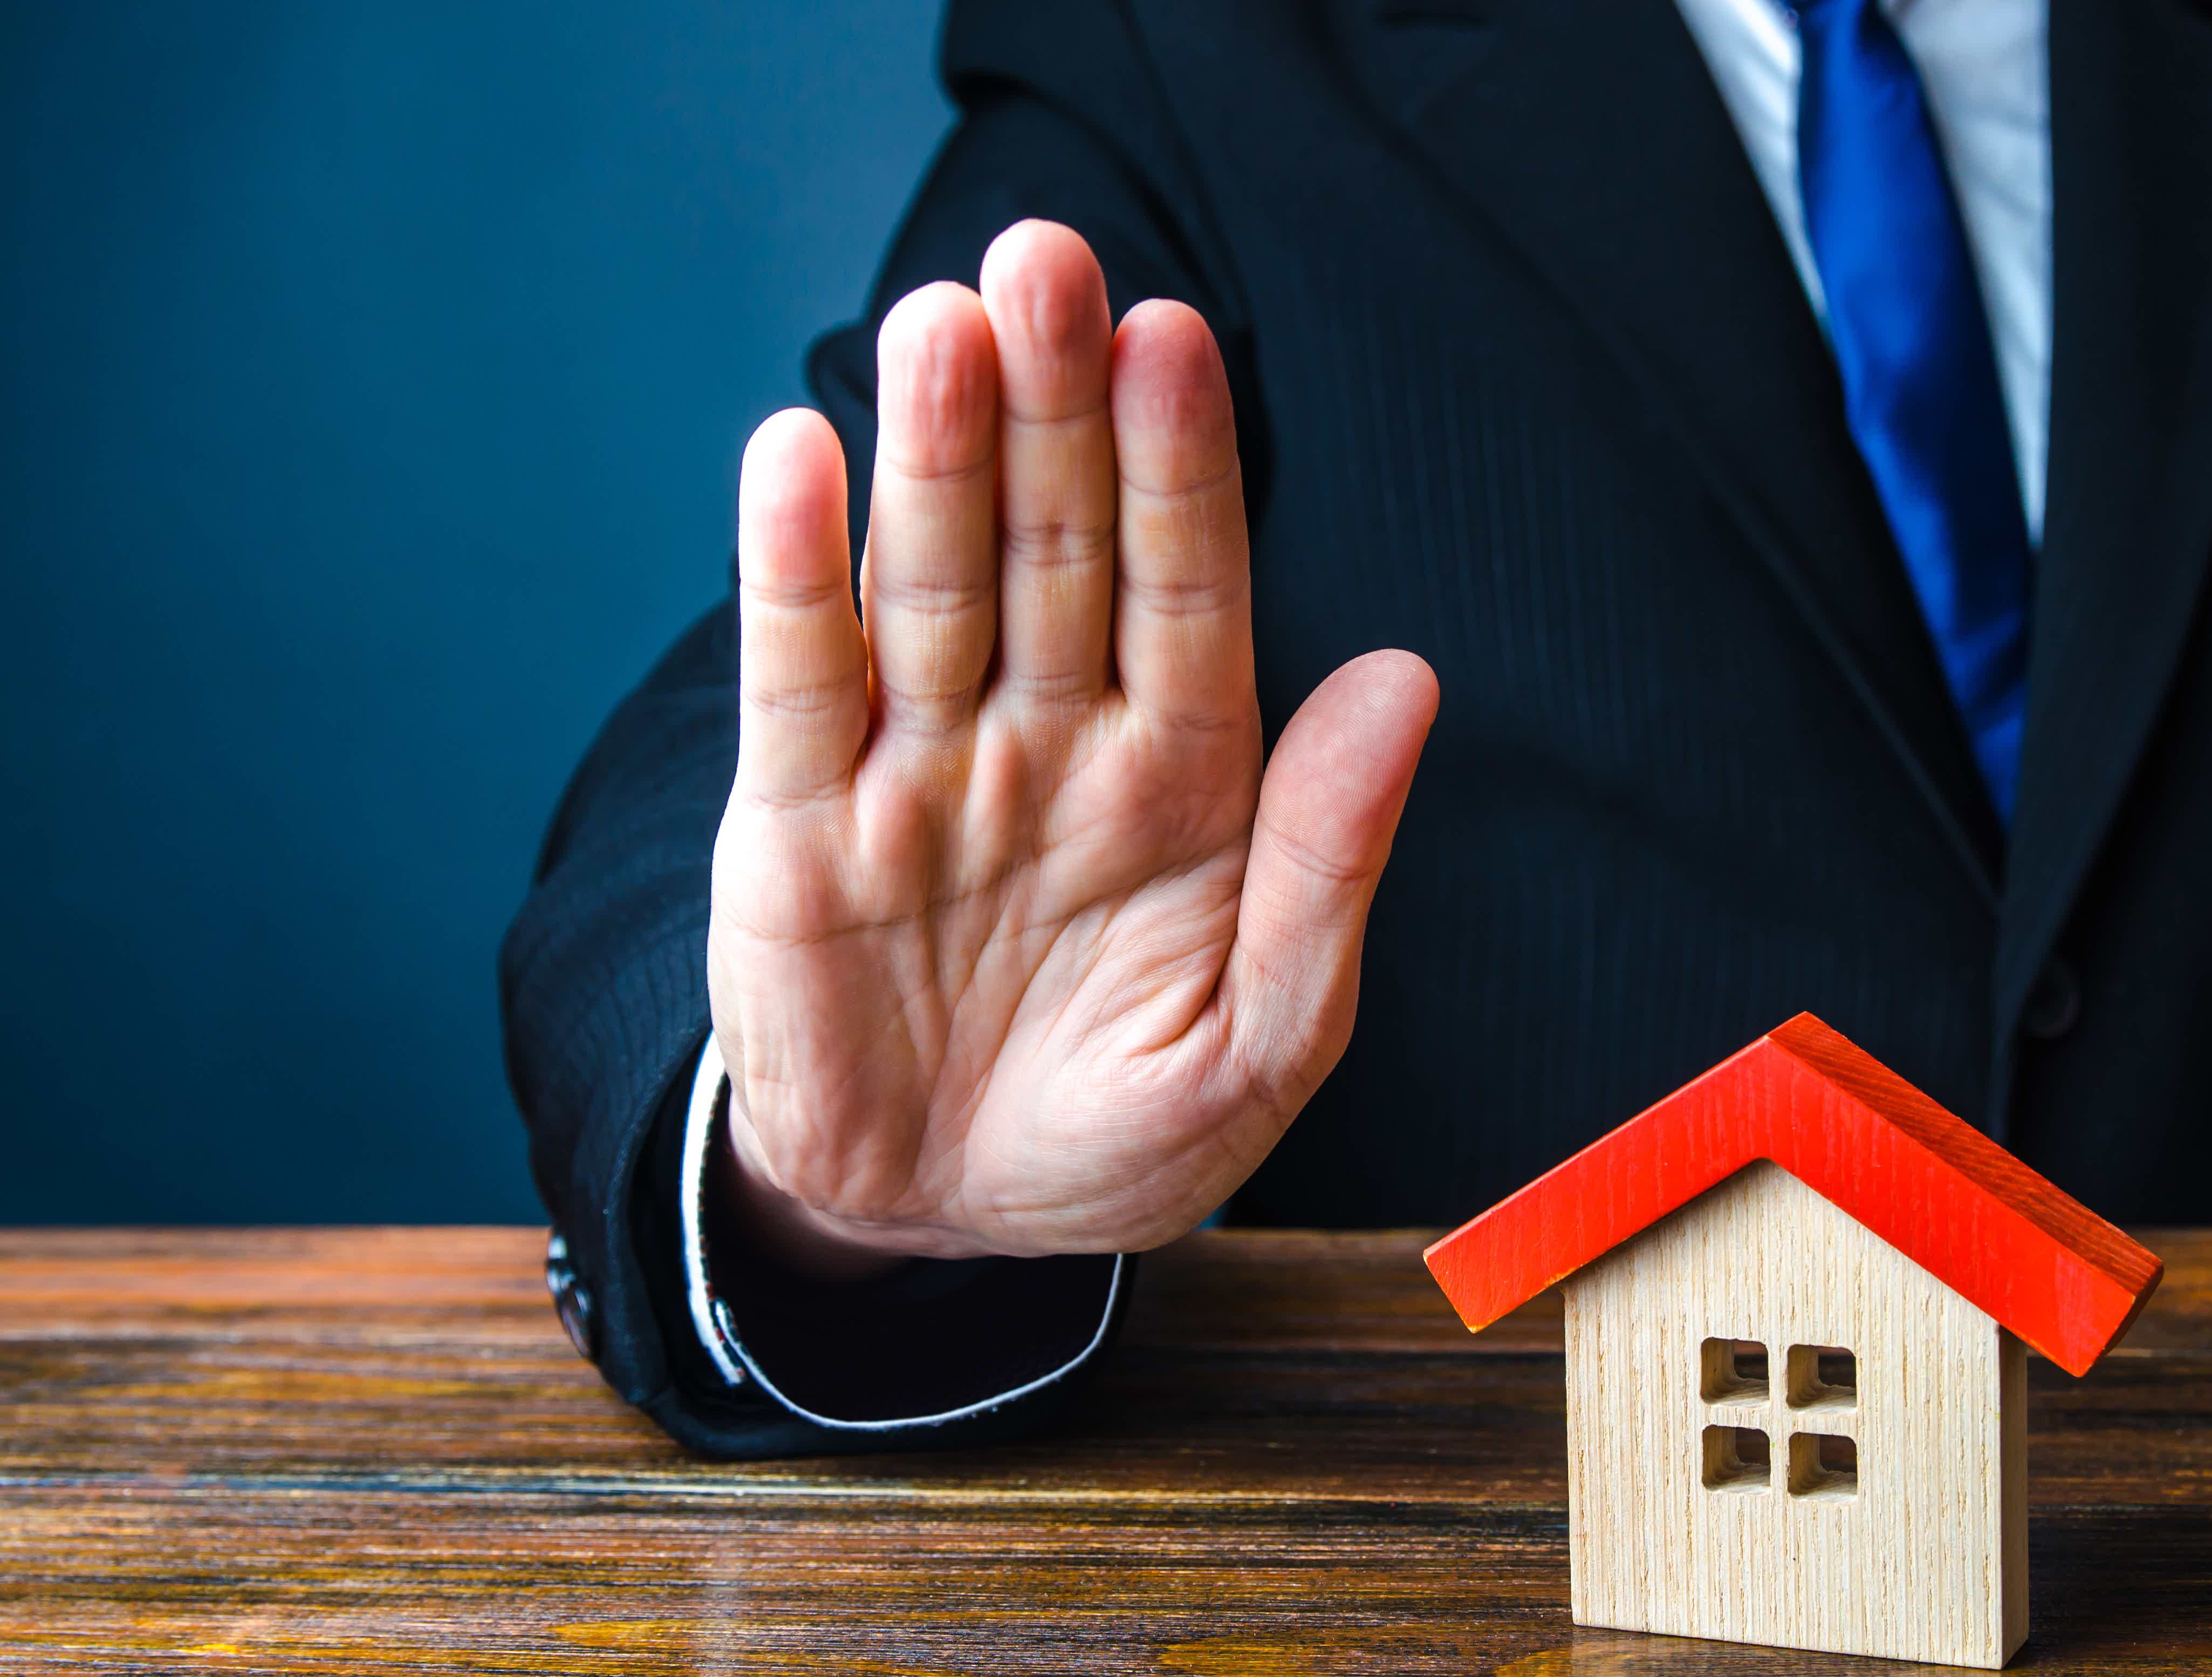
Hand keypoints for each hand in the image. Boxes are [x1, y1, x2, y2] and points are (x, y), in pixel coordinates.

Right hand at [706, 220, 1437, 1274]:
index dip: (1181, 470)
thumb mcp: (1260, 1041)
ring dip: (935, 455)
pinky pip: (800, 684)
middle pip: (1055, 548)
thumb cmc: (1113, 1132)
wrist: (940, 1225)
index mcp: (1181, 779)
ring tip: (944, 323)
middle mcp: (1050, 742)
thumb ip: (1325, 866)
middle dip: (1055, 408)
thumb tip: (1406, 681)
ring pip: (932, 584)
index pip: (1188, 593)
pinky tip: (797, 456)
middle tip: (1049, 261)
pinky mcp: (797, 827)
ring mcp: (920, 772)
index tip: (1177, 345)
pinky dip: (794, 576)